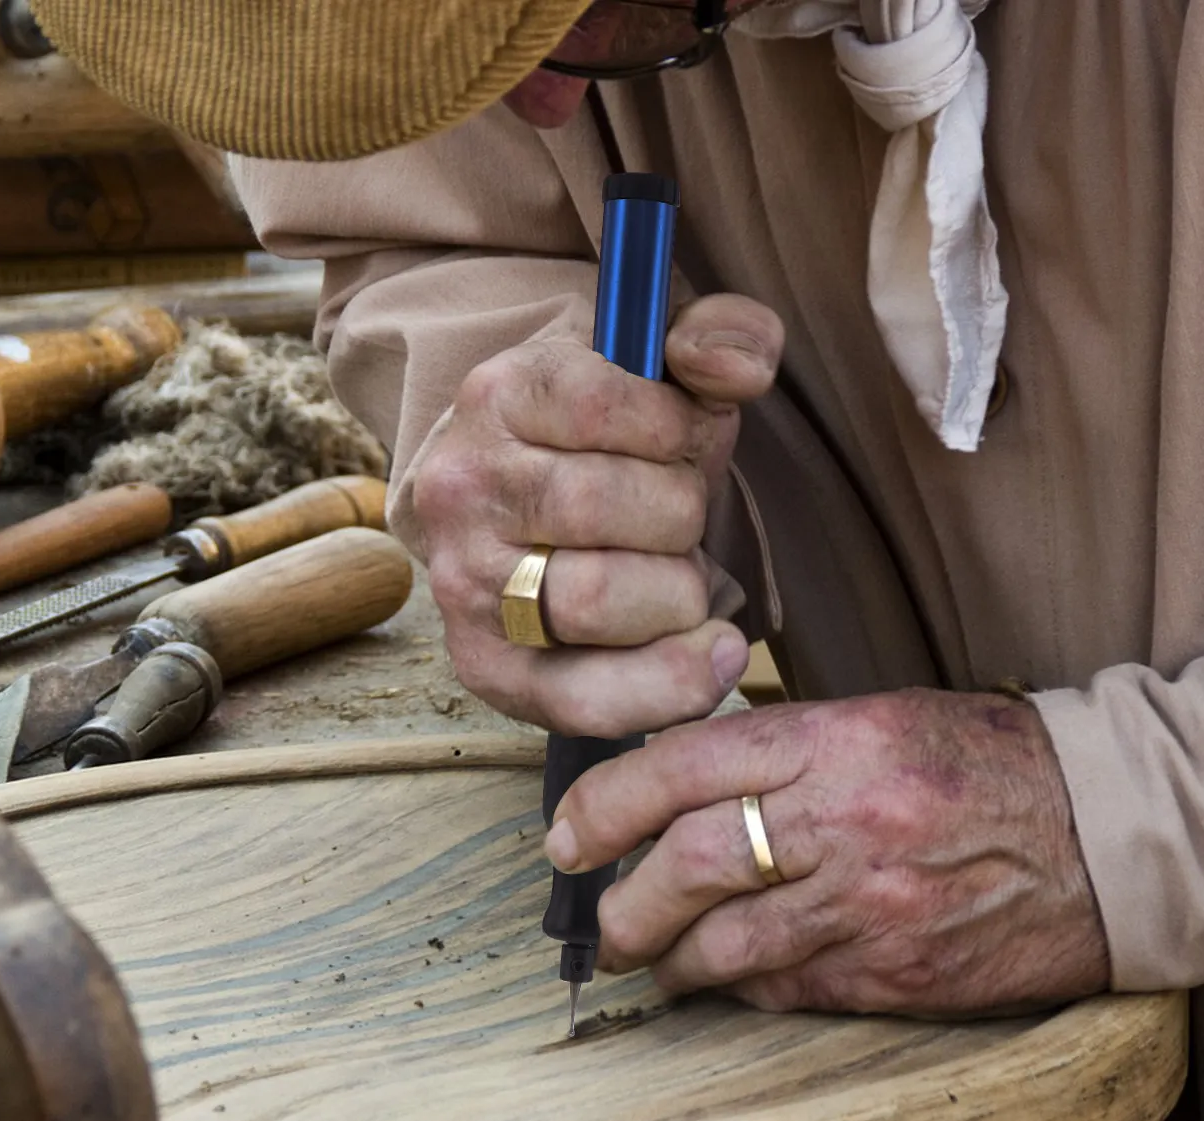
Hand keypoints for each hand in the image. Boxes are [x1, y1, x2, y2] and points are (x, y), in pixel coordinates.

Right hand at [409, 294, 783, 736]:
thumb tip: (739, 368)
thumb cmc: (608, 447)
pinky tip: (712, 653)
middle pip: (606, 505)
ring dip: (674, 592)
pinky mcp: (491, 669)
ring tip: (669, 578)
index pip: (605, 405)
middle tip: (672, 521)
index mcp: (501, 395)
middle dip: (679, 515)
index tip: (677, 442)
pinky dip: (669, 682)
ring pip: (598, 599)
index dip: (674, 429)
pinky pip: (587, 697)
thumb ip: (718, 340)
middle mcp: (464, 489)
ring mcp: (468, 586)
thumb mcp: (660, 374)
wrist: (516, 516)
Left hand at [544, 690, 1109, 1015]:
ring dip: (669, 959)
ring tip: (651, 958)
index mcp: (837, 740)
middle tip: (602, 921)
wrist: (1112, 838)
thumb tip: (684, 788)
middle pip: (688, 865)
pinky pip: (784, 988)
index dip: (604, 803)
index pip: (682, 765)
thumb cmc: (993, 765)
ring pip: (724, 945)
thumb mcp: (886, 721)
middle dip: (624, 902)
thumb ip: (786, 750)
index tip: (566, 834)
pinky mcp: (894, 975)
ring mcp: (869, 906)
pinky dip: (739, 987)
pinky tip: (728, 979)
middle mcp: (844, 822)